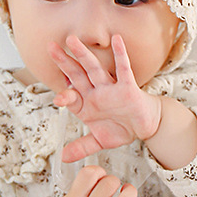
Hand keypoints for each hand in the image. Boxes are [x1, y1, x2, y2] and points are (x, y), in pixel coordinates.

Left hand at [49, 34, 161, 161]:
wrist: (146, 126)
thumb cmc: (122, 128)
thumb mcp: (100, 141)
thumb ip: (82, 147)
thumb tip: (64, 157)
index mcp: (87, 105)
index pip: (72, 97)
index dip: (64, 96)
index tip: (58, 99)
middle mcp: (96, 93)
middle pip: (77, 75)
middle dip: (64, 62)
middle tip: (50, 47)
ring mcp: (110, 88)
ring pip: (94, 69)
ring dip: (83, 54)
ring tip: (72, 40)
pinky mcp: (128, 87)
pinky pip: (123, 69)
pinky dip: (120, 55)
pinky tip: (116, 40)